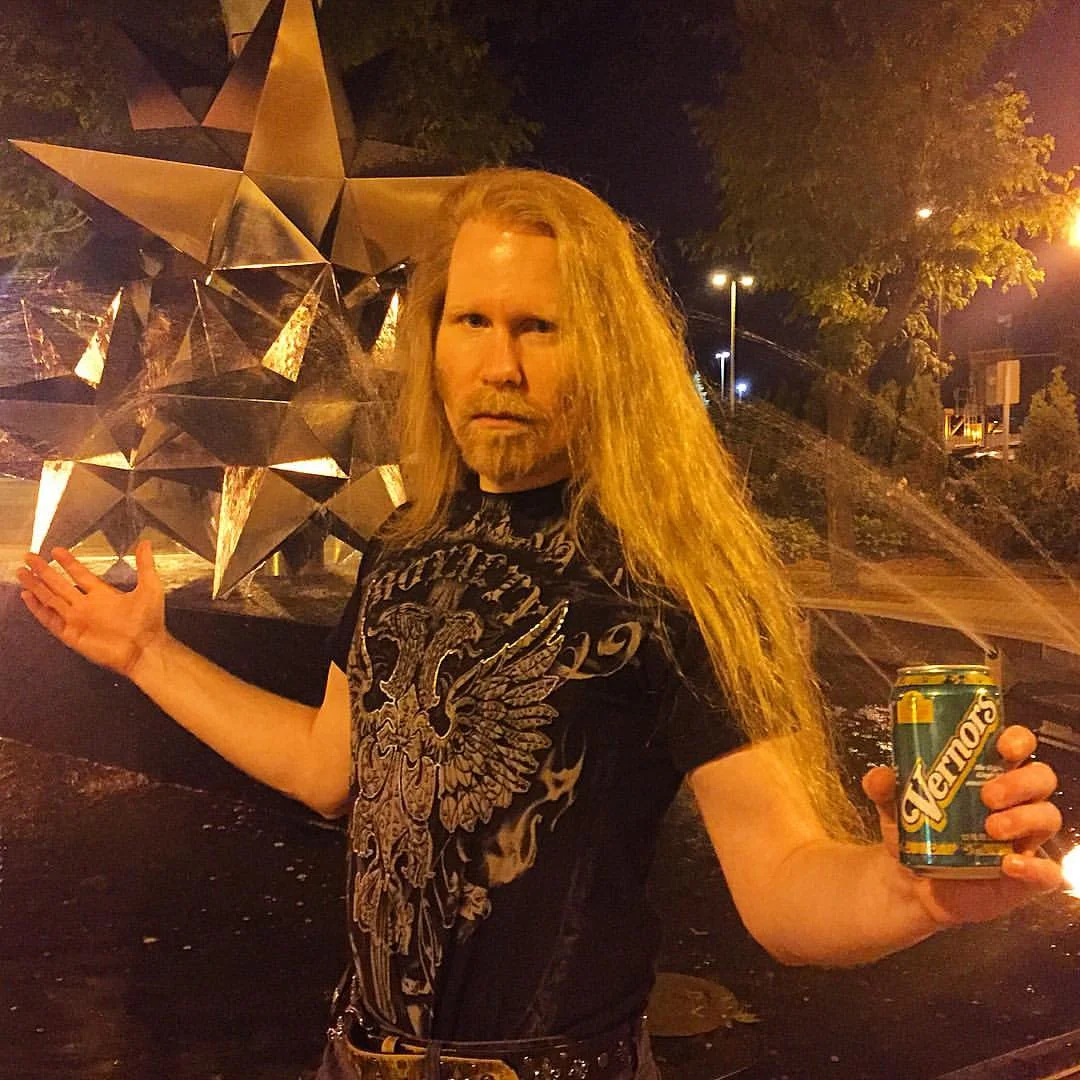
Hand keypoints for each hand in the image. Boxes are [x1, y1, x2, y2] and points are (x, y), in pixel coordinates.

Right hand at [16, 541, 166, 677]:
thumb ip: (145, 565)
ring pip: (51, 599)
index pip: (80, 574)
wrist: (145, 648)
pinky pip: (50, 620)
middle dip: (44, 571)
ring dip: (36, 586)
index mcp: (103, 594)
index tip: (56, 551)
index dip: (68, 563)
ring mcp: (78, 619)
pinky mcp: (71, 635)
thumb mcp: (150, 587)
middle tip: (29, 557)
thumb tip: (146, 543)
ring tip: (23, 573)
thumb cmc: (150, 621)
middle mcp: (87, 605)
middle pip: (59, 585)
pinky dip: (38, 609)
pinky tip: (28, 596)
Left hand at [862, 725, 1063, 925]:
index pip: (1017, 745)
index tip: (1002, 745)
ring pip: (1047, 816)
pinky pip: (1049, 871)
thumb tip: (880, 776)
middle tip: (987, 795)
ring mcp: (1026, 837)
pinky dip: (1035, 867)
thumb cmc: (916, 831)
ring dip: (1023, 818)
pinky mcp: (1028, 876)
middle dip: (1019, 782)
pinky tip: (1009, 864)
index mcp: (987, 773)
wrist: (913, 883)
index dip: (1017, 739)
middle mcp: (1015, 801)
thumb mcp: (894, 806)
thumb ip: (884, 788)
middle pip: (1040, 777)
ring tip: (990, 827)